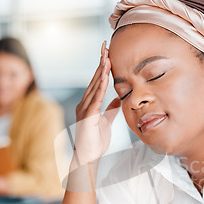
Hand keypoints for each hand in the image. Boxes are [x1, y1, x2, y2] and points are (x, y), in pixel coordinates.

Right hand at [71, 41, 120, 169]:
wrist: (87, 157)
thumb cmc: (95, 142)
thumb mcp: (106, 122)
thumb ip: (111, 110)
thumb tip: (118, 99)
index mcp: (89, 104)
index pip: (97, 81)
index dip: (102, 67)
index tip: (107, 52)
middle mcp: (84, 103)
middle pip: (95, 79)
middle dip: (100, 62)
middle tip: (105, 46)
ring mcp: (84, 109)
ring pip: (95, 86)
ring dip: (101, 71)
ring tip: (106, 56)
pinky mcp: (87, 117)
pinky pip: (95, 99)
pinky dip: (101, 87)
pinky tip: (106, 77)